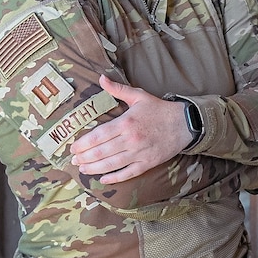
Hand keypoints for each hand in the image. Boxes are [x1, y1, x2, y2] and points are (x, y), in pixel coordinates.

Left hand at [70, 77, 193, 183]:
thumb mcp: (139, 96)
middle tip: (74, 159)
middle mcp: (131, 140)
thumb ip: (118, 89)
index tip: (73, 147)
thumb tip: (101, 78)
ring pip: (112, 164)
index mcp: (126, 123)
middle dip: (85, 157)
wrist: (184, 124)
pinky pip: (128, 173)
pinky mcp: (147, 163)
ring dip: (94, 168)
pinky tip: (103, 179)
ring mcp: (139, 153)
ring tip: (82, 168)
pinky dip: (114, 178)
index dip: (83, 143)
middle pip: (102, 152)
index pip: (99, 135)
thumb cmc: (159, 109)